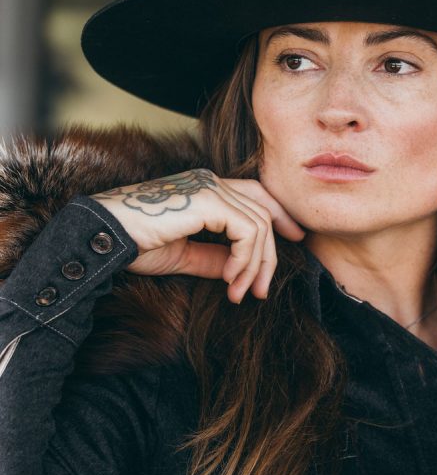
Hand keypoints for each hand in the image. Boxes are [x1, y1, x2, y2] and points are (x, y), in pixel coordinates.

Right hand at [89, 169, 305, 302]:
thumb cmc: (134, 244)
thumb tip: (239, 270)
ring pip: (259, 225)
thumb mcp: (183, 256)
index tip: (295, 241)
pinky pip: (248, 231)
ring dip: (255, 266)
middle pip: (263, 212)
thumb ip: (214, 258)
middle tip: (259, 292)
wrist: (104, 238)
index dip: (280, 216)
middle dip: (269, 256)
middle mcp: (210, 181)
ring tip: (240, 293)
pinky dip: (245, 259)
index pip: (257, 194)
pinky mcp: (207, 199)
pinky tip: (230, 280)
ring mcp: (209, 187)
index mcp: (204, 188)